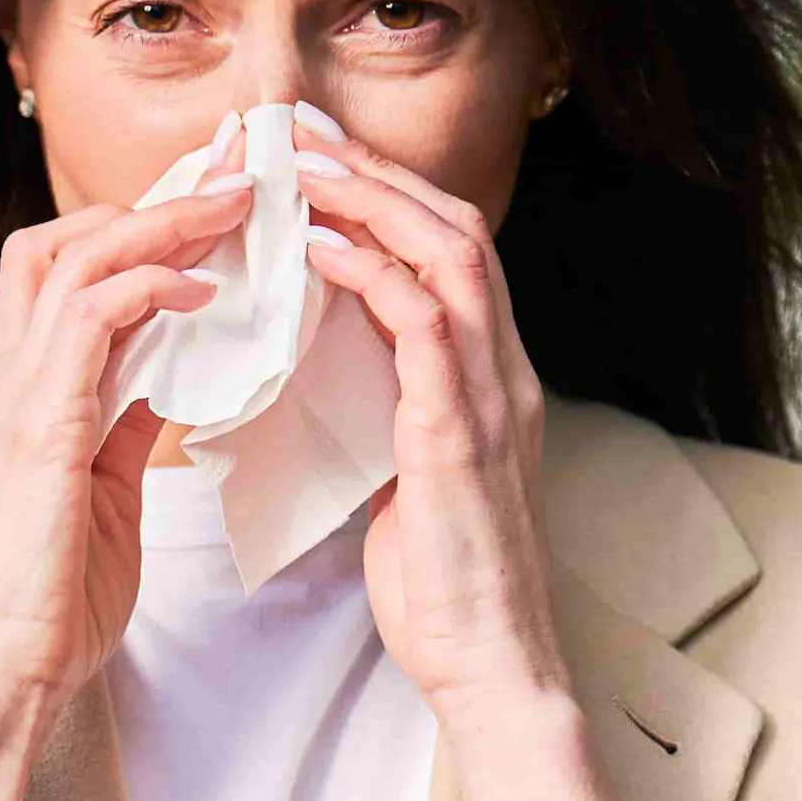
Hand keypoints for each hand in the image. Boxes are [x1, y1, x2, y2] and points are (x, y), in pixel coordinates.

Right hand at [0, 168, 249, 800]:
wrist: (8, 672)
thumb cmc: (54, 598)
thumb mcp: (104, 489)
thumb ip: (124, 423)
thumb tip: (168, 375)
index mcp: (25, 390)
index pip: (69, 270)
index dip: (143, 227)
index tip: (224, 205)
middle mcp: (9, 378)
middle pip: (62, 239)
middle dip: (155, 199)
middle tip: (241, 177)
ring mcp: (15, 397)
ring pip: (73, 258)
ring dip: (162, 224)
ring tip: (237, 208)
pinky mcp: (38, 428)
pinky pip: (90, 321)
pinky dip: (147, 287)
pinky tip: (203, 289)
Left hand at [297, 119, 683, 800]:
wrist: (487, 663)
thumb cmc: (441, 583)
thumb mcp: (408, 474)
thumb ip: (386, 412)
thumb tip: (324, 368)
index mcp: (489, 378)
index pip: (449, 253)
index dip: (387, 196)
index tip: (316, 161)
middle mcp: (502, 371)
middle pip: (455, 229)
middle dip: (377, 173)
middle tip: (299, 137)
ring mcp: (490, 397)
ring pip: (449, 257)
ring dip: (372, 201)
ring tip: (300, 170)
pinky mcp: (461, 434)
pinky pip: (425, 325)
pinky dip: (371, 274)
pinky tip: (315, 252)